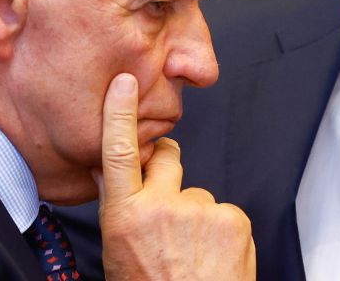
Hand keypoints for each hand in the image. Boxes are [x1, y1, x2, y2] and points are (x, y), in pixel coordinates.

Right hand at [97, 73, 254, 280]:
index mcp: (125, 215)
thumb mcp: (118, 252)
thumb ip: (118, 206)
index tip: (124, 83)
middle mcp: (161, 206)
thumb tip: (106, 167)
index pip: (119, 152)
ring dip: (197, 216)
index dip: (120, 113)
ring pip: (199, 194)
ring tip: (193, 253)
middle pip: (169, 158)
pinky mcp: (233, 218)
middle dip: (169, 170)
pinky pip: (224, 212)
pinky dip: (222, 232)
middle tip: (170, 208)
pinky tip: (213, 258)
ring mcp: (200, 210)